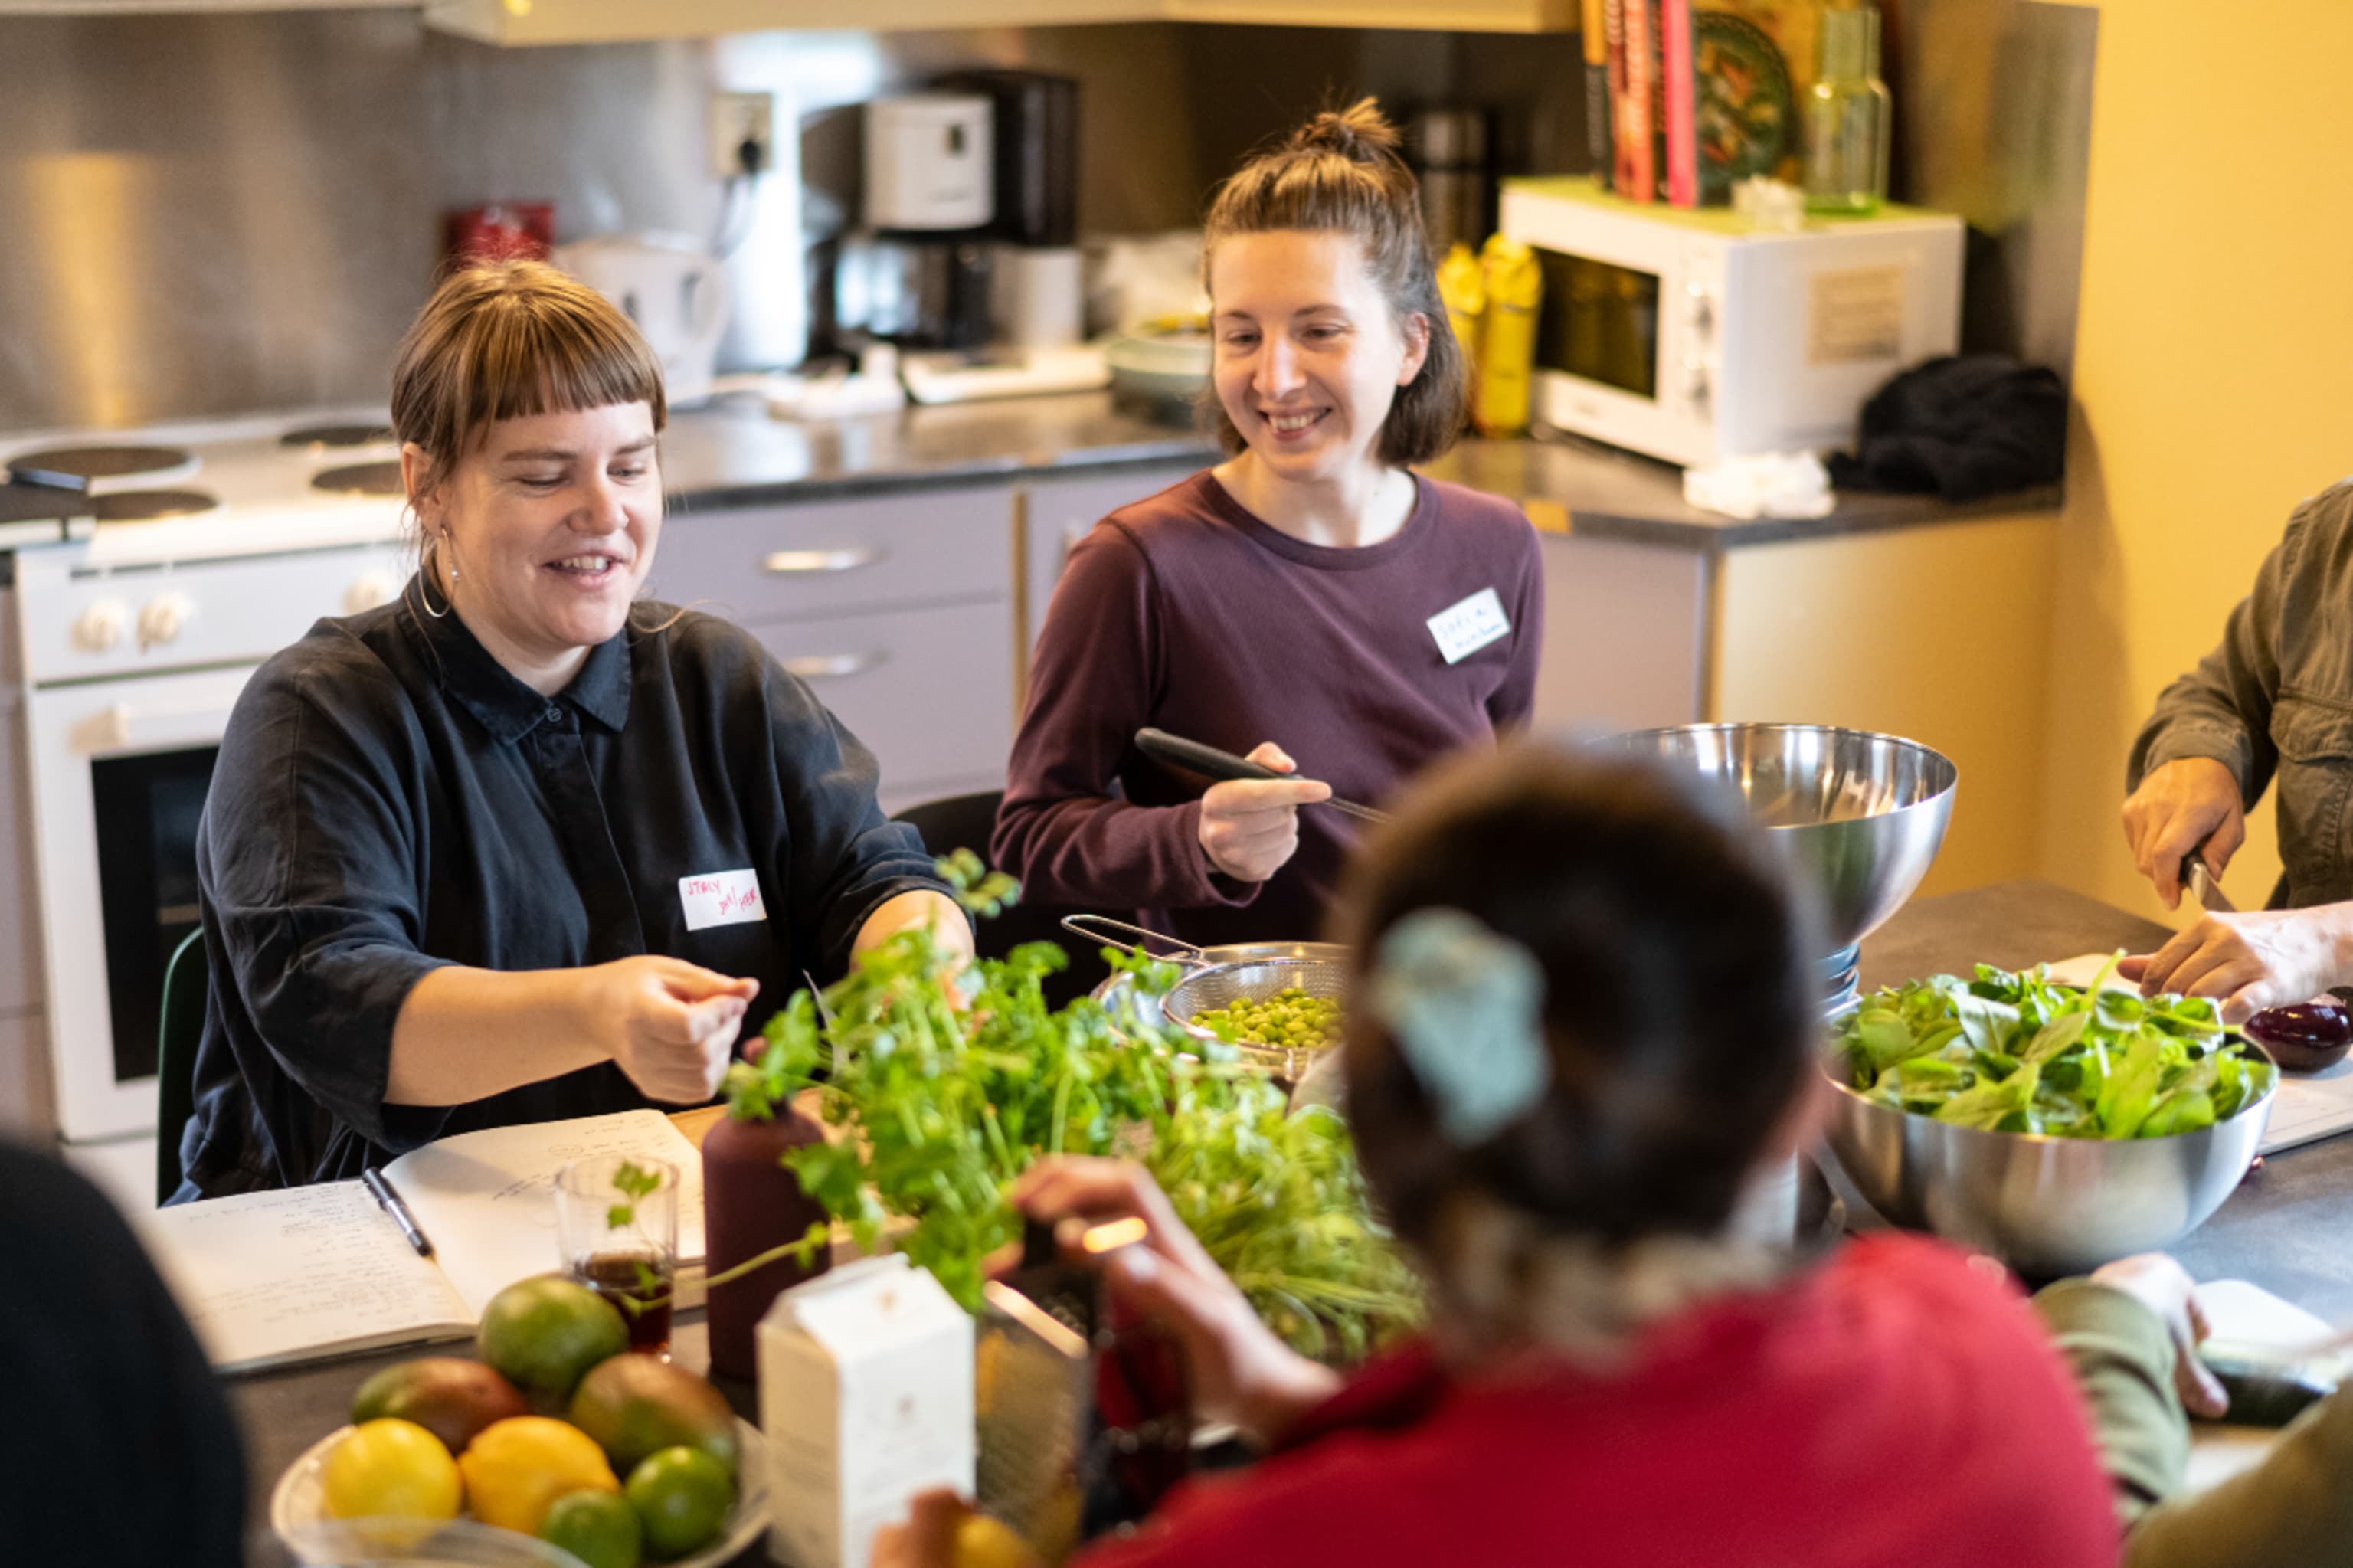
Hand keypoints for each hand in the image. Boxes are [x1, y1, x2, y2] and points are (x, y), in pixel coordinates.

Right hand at [581, 956, 757, 1102]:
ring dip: (724, 1051)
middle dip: (728, 1030)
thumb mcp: (669, 971)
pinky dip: (714, 1070)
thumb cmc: (633, 985)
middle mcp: (640, 1052)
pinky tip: (707, 1047)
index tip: (733, 998)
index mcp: (640, 1014)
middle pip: (702, 1054)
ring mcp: (646, 1076)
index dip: (721, 1013)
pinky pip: (699, 1091)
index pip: (689, 1027)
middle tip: (726, 1008)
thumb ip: (710, 982)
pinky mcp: (653, 1089)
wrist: (597, 1012)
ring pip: (705, 1077)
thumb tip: (751, 988)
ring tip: (715, 1027)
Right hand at [1010, 1157, 1340, 1445]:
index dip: (1081, 1181)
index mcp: (1169, 1245)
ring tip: (995, 1268)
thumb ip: (1165, 1290)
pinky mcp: (1126, 1312)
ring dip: (1039, 1244)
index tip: (1038, 1205)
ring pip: (1081, 1240)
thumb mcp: (1207, 1326)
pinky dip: (1045, 1282)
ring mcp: (1136, 1280)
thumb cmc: (1239, 1361)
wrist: (1257, 1401)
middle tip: (1011, 1207)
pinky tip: (1019, 1302)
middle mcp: (1149, 1253)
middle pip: (1098, 1195)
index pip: (1125, 1187)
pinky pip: (1080, 1281)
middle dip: (1052, 1190)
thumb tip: (1110, 1253)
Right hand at [1196, 742, 1331, 883]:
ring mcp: (1234, 856)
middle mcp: (1220, 832)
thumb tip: (1289, 767)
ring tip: (1269, 820)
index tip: (1325, 789)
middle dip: (1289, 804)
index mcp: (1216, 801)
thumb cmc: (1236, 794)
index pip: (1261, 794)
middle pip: (1280, 814)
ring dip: (1287, 822)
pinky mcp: (1251, 872)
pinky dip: (1286, 840)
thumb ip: (1267, 756)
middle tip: (1276, 802)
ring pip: (1287, 833)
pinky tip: (1268, 838)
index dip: (1295, 790)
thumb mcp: (1244, 769)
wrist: (1213, 837)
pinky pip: (1287, 850)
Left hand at [2088, 1253, 2228, 1417]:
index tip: (2196, 1345)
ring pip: (2127, 1308)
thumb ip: (2198, 1382)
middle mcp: (2134, 1267)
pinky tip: (2110, 1351)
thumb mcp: (2181, 1359)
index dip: (2196, 1328)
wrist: (2102, 1316)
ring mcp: (2104, 1277)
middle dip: (2161, 1330)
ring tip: (2137, 1356)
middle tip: (2164, 1354)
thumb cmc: (2153, 1328)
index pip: (2192, 1303)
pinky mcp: (2079, 1292)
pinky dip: (2108, 1332)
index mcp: (2167, 1273)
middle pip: (2156, 1304)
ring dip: (2133, 1330)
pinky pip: (2102, 1315)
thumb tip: (2218, 1407)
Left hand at [2119, 905, 2352, 1020]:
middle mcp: (2225, 940)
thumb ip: (2170, 955)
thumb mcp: (2215, 938)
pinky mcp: (2271, 983)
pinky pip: (2237, 1006)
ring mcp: (2248, 961)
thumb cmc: (2264, 941)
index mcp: (2206, 927)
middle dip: (2168, 1007)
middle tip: (2167, 1022)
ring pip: (2202, 995)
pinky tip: (2222, 1022)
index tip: (2148, 1005)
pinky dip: (2223, 1020)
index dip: (2150, 989)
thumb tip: (2122, 968)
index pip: (2162, 963)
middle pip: (2178, 982)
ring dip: (2193, 1016)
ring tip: (2192, 1025)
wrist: (2321, 939)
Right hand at [2122, 757, 2245, 909]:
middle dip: (2165, 879)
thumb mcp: (2234, 821)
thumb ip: (2222, 851)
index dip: (2165, 882)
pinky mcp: (2128, 810)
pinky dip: (2148, 852)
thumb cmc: (2217, 793)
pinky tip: (2164, 839)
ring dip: (2157, 866)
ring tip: (2178, 853)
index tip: (2172, 902)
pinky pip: (2134, 845)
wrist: (2193, 759)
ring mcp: (2139, 808)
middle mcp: (2158, 808)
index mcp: (2189, 811)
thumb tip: (2209, 877)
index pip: (2166, 853)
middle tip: (2185, 876)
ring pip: (2139, 857)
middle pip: (2149, 861)